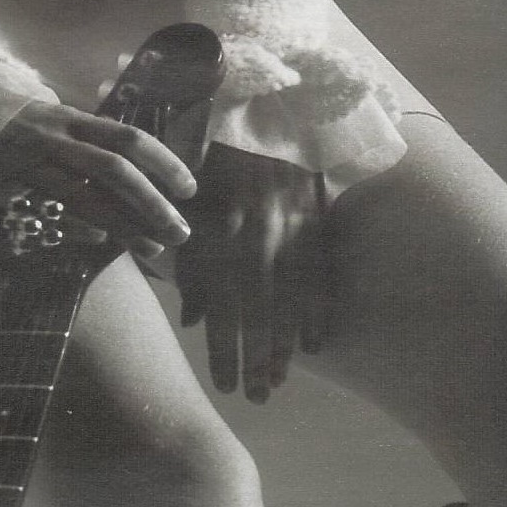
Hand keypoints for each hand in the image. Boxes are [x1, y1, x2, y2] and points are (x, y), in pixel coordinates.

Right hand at [0, 98, 196, 260]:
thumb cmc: (4, 120)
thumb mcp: (47, 116)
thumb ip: (82, 134)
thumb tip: (128, 154)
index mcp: (69, 119)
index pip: (127, 137)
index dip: (163, 162)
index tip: (189, 189)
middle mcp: (53, 138)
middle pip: (114, 170)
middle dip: (153, 203)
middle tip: (180, 233)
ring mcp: (27, 163)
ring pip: (84, 196)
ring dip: (123, 225)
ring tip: (152, 249)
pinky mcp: (1, 186)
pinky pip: (42, 211)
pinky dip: (73, 227)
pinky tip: (99, 243)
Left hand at [176, 144, 333, 401]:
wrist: (258, 110)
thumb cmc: (210, 162)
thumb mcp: (185, 206)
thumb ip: (185, 263)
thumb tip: (191, 320)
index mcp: (219, 233)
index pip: (221, 306)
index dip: (223, 350)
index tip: (224, 387)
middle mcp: (256, 238)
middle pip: (258, 313)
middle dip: (255, 359)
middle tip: (256, 397)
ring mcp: (291, 232)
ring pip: (292, 301)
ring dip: (286, 345)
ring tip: (280, 381)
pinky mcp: (316, 222)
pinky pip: (321, 276)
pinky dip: (320, 312)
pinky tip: (316, 345)